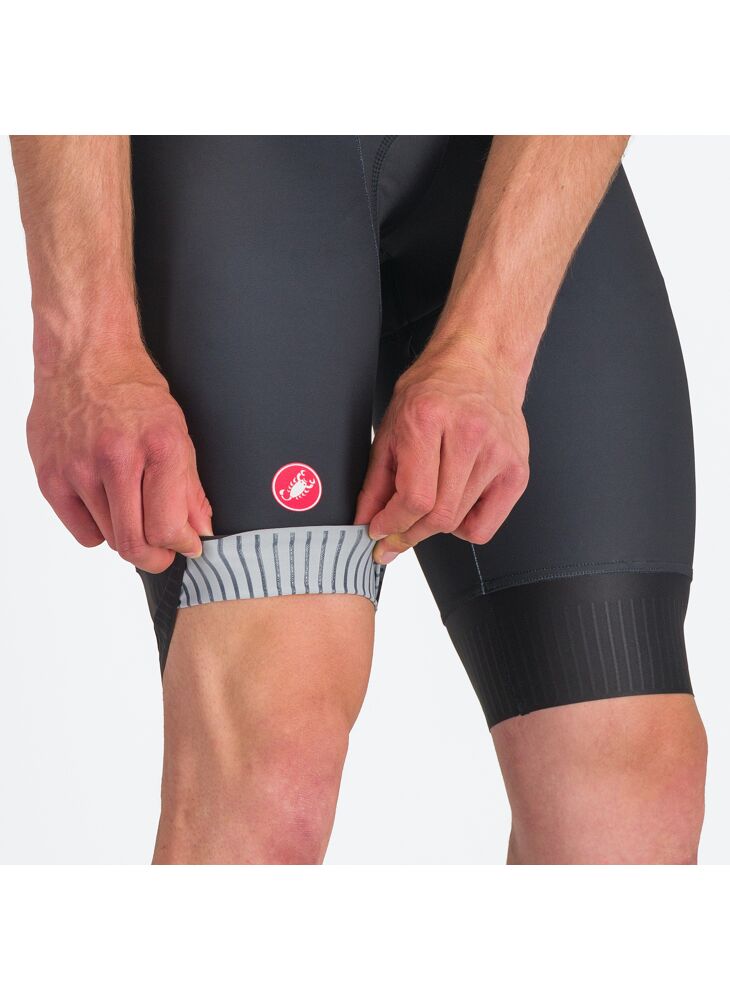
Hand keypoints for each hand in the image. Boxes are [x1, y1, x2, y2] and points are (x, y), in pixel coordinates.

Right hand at [27, 347, 212, 572]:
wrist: (84, 356)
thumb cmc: (132, 390)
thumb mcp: (177, 432)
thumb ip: (190, 488)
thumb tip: (198, 531)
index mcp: (157, 446)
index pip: (167, 527)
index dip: (181, 546)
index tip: (186, 545)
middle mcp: (116, 459)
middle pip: (135, 543)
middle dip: (157, 557)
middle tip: (164, 551)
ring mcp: (78, 469)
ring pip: (110, 539)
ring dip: (128, 535)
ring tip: (133, 510)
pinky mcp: (50, 477)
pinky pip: (82, 532)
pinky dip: (98, 529)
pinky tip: (106, 504)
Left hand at [355, 333, 529, 563]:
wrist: (480, 365)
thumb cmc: (435, 390)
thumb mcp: (391, 428)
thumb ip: (376, 481)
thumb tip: (367, 521)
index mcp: (429, 419)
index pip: (415, 497)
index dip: (392, 524)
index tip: (380, 532)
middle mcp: (469, 434)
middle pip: (439, 515)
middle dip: (409, 533)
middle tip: (396, 534)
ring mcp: (499, 454)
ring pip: (459, 522)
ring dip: (433, 527)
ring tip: (427, 505)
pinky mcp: (517, 470)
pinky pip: (486, 526)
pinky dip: (464, 527)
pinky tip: (455, 505)